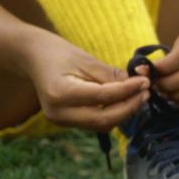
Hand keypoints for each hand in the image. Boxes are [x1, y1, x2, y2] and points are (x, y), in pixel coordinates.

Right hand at [23, 32, 150, 131]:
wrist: (32, 58)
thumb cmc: (59, 53)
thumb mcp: (87, 60)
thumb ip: (113, 75)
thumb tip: (141, 81)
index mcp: (60, 93)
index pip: (103, 97)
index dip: (128, 91)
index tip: (146, 82)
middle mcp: (58, 112)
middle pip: (103, 120)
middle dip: (128, 108)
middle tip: (146, 93)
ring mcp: (59, 120)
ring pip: (100, 125)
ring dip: (122, 113)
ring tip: (137, 96)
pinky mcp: (65, 122)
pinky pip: (93, 123)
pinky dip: (111, 114)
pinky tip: (122, 101)